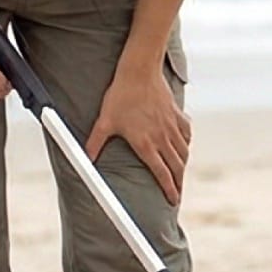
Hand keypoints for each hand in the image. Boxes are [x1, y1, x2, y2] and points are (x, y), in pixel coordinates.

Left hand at [85, 63, 190, 204]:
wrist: (139, 71)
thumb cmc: (121, 95)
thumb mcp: (105, 121)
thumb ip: (94, 143)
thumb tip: (84, 159)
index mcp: (146, 144)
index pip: (162, 174)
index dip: (169, 190)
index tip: (172, 200)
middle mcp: (162, 137)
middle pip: (177, 167)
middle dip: (178, 184)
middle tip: (177, 195)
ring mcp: (172, 126)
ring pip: (184, 152)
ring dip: (183, 166)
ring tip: (180, 175)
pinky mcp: (177, 115)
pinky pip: (186, 134)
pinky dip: (186, 144)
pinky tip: (183, 147)